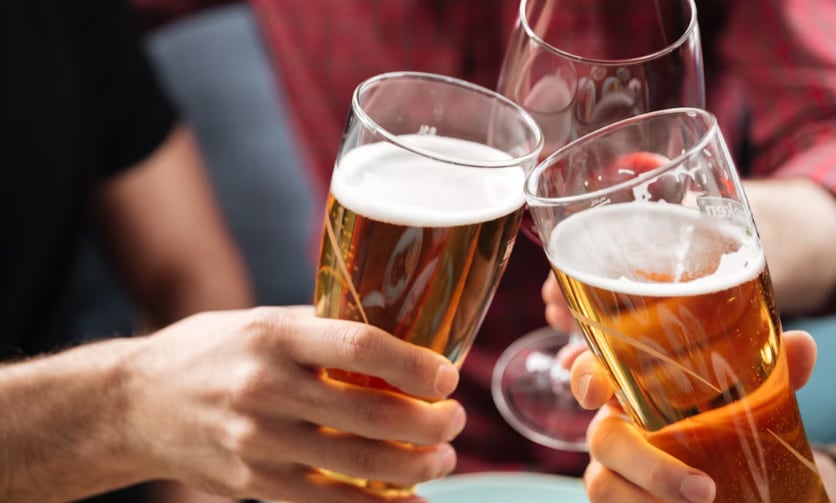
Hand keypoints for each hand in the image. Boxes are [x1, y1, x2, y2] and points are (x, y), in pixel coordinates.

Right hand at [122, 306, 464, 502]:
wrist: (134, 405)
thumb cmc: (208, 353)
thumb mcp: (260, 322)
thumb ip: (320, 330)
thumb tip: (395, 334)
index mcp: (273, 336)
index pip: (360, 345)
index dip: (415, 364)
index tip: (448, 376)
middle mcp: (266, 388)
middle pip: (370, 412)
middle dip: (430, 421)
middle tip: (455, 419)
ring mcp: (258, 442)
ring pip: (359, 465)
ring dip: (415, 466)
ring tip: (441, 457)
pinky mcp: (253, 483)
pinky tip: (408, 499)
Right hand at [569, 330, 817, 502]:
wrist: (731, 468)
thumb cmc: (719, 419)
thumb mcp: (746, 394)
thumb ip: (768, 369)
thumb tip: (804, 346)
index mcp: (630, 389)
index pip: (592, 372)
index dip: (585, 379)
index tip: (596, 393)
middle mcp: (613, 428)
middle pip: (603, 440)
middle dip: (647, 466)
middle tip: (703, 489)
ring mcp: (612, 470)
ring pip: (604, 485)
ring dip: (647, 500)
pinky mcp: (619, 501)